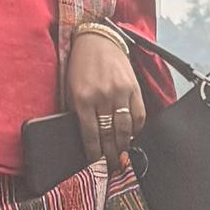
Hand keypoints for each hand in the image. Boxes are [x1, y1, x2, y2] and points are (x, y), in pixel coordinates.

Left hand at [68, 24, 146, 169]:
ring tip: (123, 159)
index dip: (94, 155)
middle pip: (109, 136)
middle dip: (111, 156)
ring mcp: (120, 92)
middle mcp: (102, 96)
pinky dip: (137, 129)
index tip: (96, 166)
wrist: (96, 39)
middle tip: (112, 170)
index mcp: (82, 98)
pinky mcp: (134, 87)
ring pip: (125, 129)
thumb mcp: (70, 87)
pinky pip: (139, 115)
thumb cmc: (80, 65)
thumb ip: (78, 111)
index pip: (90, 135)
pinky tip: (133, 136)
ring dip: (125, 147)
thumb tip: (87, 138)